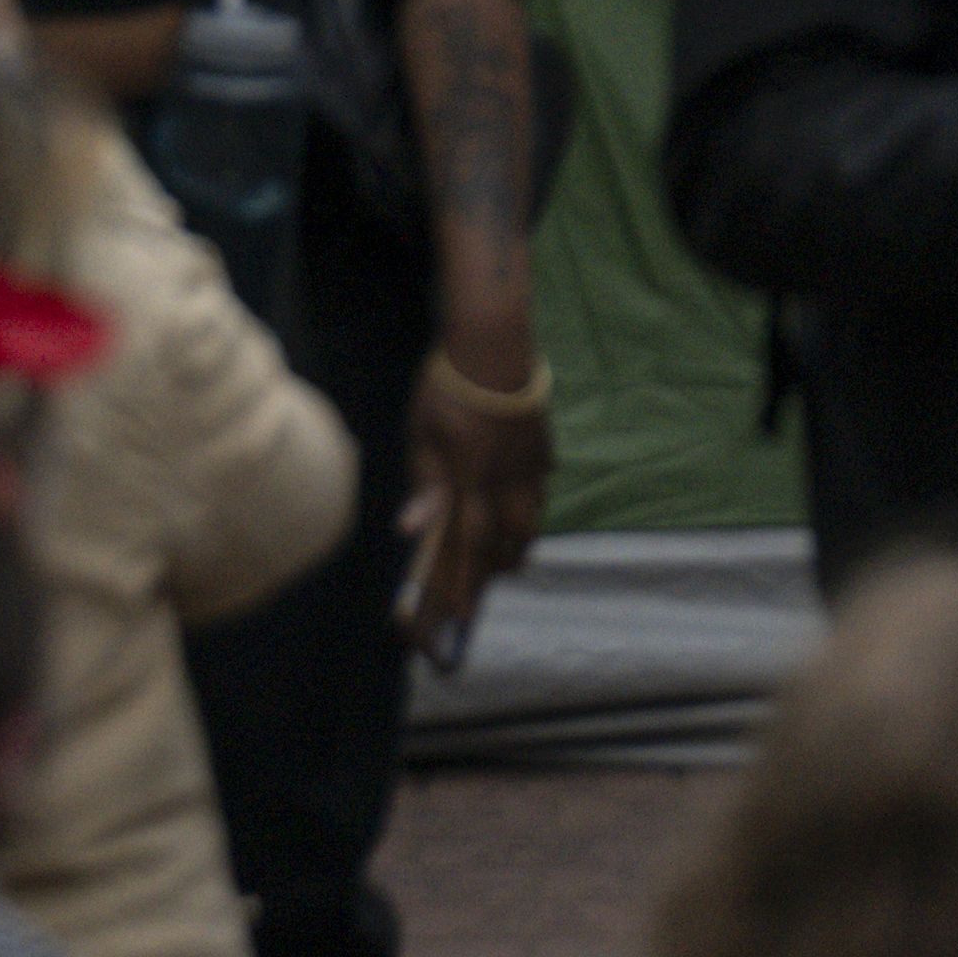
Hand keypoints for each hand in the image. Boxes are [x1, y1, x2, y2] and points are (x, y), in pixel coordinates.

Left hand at [393, 347, 553, 651]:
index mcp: (472, 478)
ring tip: (505, 554)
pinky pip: (540, 486)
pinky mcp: (543, 445)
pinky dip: (530, 504)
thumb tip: (413, 530)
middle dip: (498, 567)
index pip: (469, 543)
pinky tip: (520, 501)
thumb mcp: (422, 433)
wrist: (494, 341)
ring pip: (532, 517)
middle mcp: (507, 479)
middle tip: (483, 582)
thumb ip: (424, 483)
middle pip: (510, 539)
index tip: (459, 616)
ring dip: (517, 541)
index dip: (464, 582)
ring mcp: (530, 462)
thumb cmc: (447, 385)